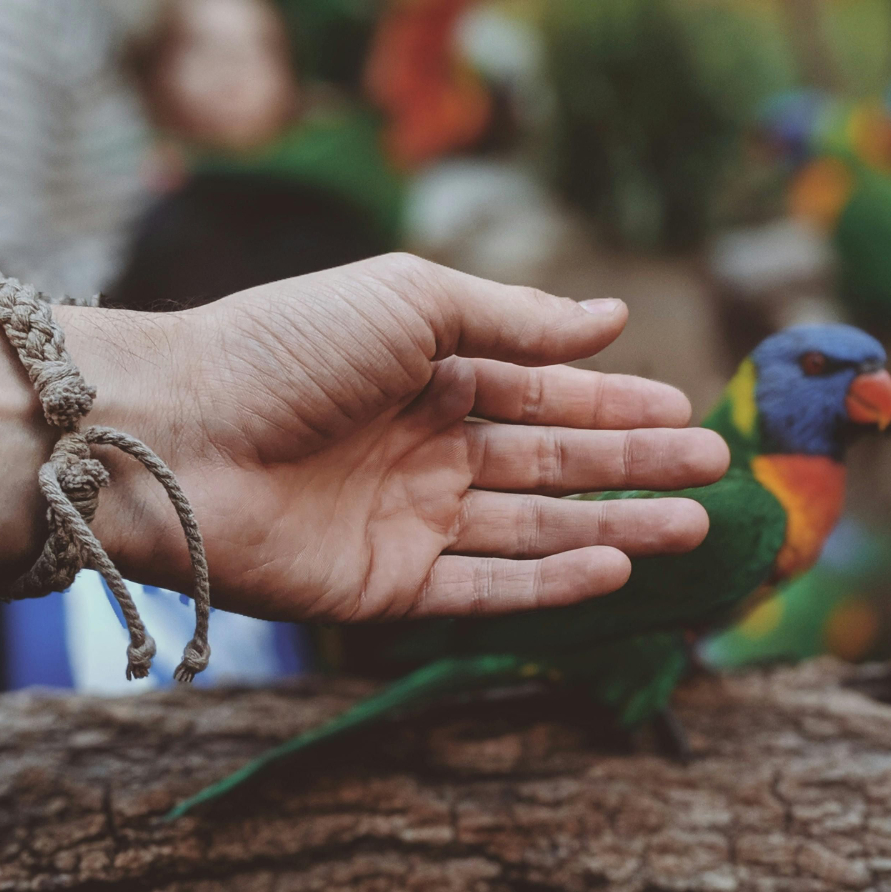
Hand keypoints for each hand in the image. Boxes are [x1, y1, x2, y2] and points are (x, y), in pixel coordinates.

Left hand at [0, 255, 727, 618]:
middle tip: (716, 473)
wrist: (175, 432)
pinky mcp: (387, 587)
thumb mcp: (411, 302)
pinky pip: (485, 589)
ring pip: (533, 531)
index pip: (543, 395)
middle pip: (551, 467)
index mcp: (429, 376)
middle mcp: (426, 451)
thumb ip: (513, 318)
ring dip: (615, 527)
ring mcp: (409, 522)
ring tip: (692, 526)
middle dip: (635, 468)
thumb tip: (608, 316)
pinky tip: (613, 565)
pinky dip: (550, 582)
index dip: (616, 404)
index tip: (687, 412)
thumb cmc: (284, 347)